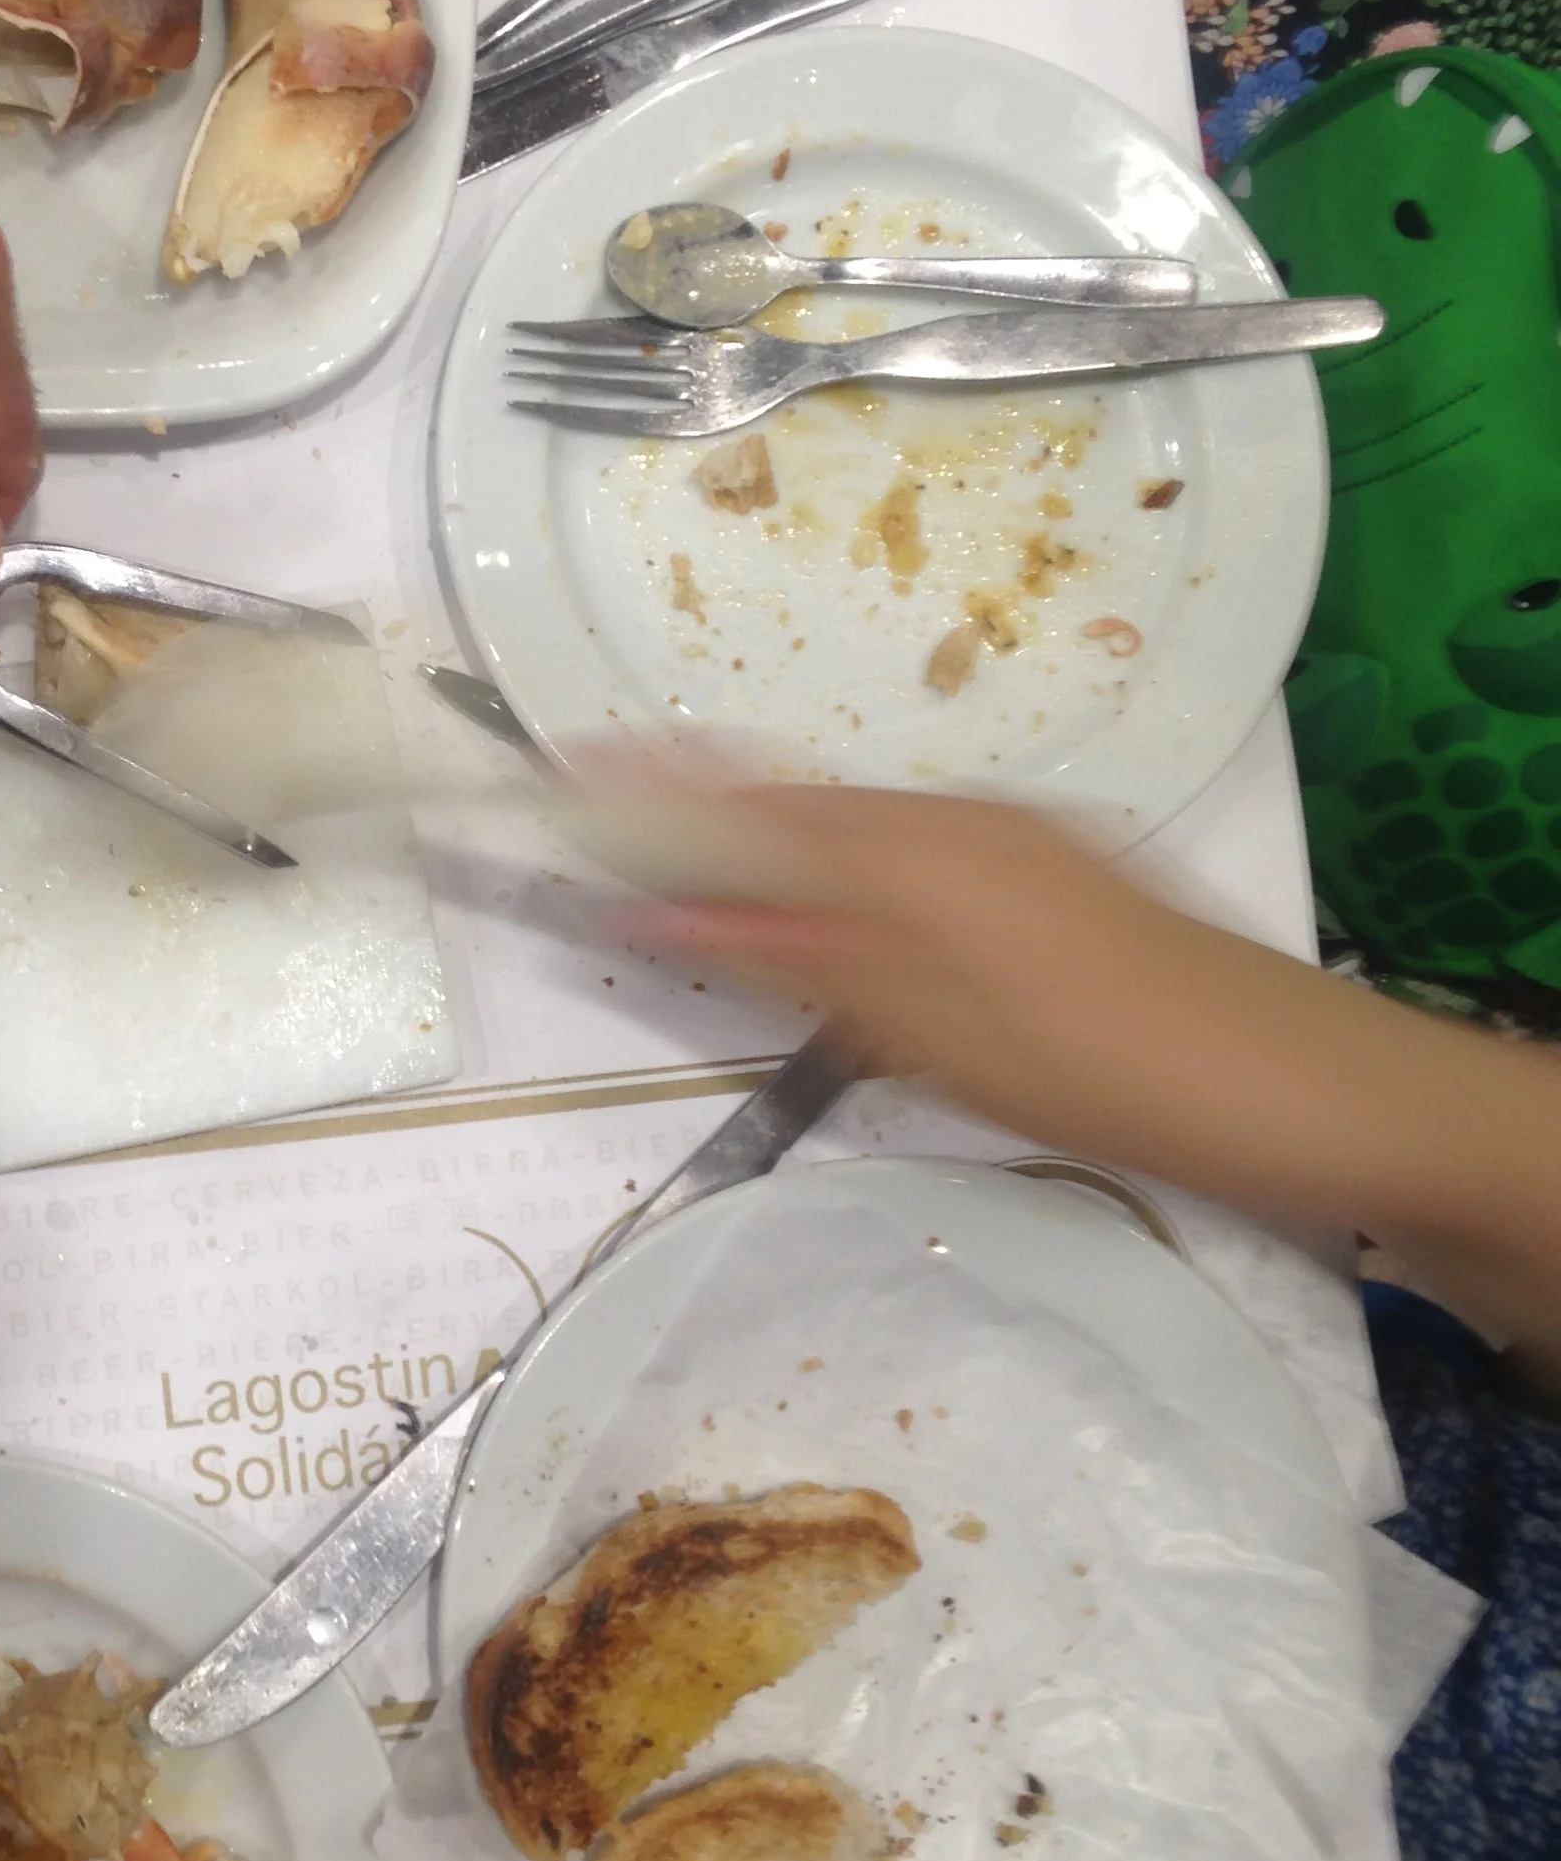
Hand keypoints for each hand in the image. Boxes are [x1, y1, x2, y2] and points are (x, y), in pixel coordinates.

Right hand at [637, 783, 1560, 1386]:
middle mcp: (953, 819)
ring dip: (749, 834)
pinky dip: (821, 865)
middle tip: (586, 806)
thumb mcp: (929, 1030)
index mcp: (913, 847)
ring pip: (841, 826)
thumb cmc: (1107, 1068)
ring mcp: (1006, 842)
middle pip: (786, 799)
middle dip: (684, 800)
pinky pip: (894, 851)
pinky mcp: (1042, 878)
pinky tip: (805, 900)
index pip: (741, 801)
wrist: (1307, 1088)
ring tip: (664, 854)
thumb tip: (665, 903)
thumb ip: (796, 955)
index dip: (643, 789)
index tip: (553, 772)